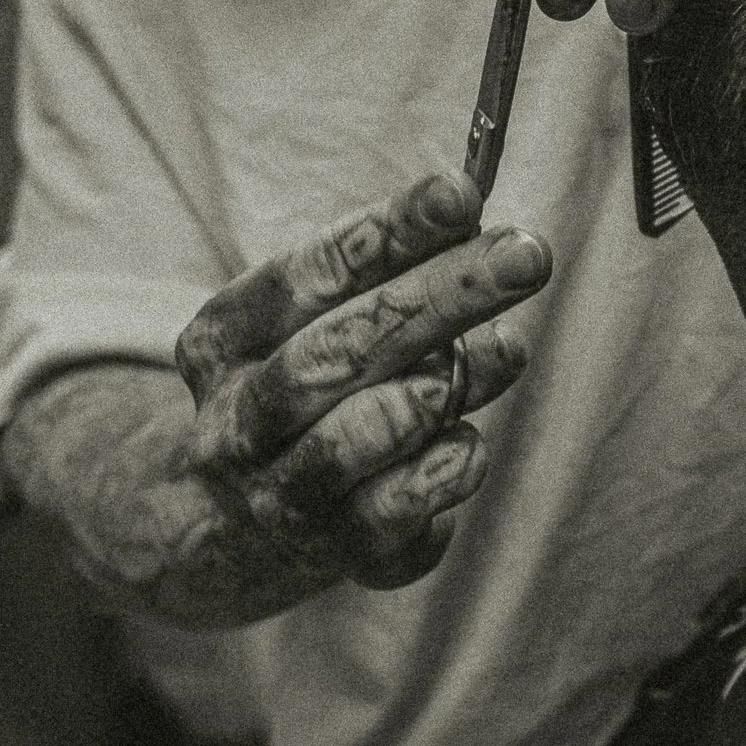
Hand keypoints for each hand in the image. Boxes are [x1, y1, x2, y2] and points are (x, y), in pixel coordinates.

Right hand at [171, 170, 546, 589]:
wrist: (218, 531)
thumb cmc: (300, 393)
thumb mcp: (314, 322)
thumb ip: (386, 273)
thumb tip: (468, 213)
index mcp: (223, 341)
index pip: (308, 273)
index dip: (387, 232)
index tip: (461, 192)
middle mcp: (240, 421)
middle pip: (340, 350)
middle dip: (442, 296)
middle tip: (527, 255)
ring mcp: (281, 494)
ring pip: (356, 438)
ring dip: (439, 387)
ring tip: (508, 348)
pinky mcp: (337, 553)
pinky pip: (399, 514)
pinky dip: (447, 469)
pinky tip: (472, 438)